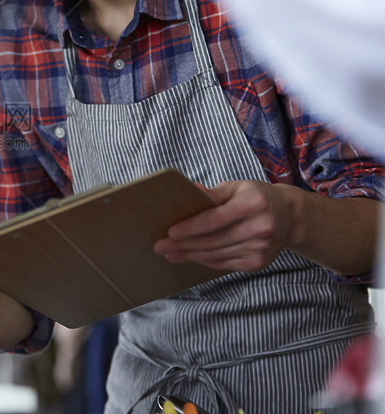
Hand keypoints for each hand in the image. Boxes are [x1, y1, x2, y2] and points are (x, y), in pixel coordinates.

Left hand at [153, 180, 298, 272]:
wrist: (290, 217)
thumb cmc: (256, 197)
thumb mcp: (237, 187)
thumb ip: (213, 193)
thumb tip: (189, 192)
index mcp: (253, 204)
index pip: (215, 219)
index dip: (191, 227)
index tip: (170, 232)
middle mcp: (260, 228)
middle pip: (213, 240)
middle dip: (183, 245)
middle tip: (160, 246)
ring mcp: (261, 249)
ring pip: (216, 255)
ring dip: (190, 256)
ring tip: (170, 253)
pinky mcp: (258, 263)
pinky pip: (224, 264)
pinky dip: (205, 260)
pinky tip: (190, 257)